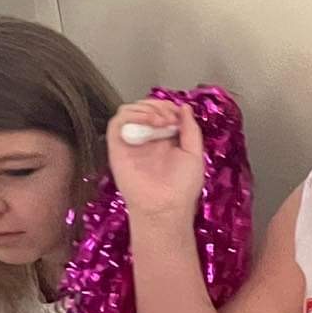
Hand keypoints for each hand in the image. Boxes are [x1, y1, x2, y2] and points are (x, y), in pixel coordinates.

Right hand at [107, 99, 203, 225]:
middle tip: (169, 119)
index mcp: (165, 139)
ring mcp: (131, 141)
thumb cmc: (182, 186)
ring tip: (160, 121)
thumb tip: (185, 108)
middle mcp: (146, 138)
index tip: (178, 115)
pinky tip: (149, 122)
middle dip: (158, 106)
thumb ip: (191, 130)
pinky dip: (132, 115)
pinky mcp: (117, 146)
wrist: (165, 206)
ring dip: (145, 108)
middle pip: (144, 108)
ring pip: (129, 111)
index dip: (169, 107)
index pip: (160, 111)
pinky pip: (117, 122)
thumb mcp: (194, 154)